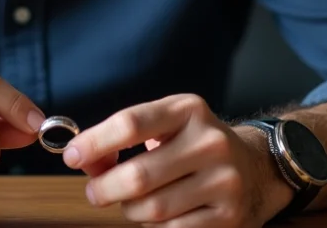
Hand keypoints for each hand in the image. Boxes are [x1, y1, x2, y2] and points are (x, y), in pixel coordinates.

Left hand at [62, 94, 293, 227]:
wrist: (255, 167)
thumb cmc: (193, 144)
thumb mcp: (166, 126)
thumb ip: (123, 140)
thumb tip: (83, 159)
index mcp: (188, 110)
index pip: (130, 124)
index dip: (94, 142)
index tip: (70, 155)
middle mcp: (209, 142)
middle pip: (138, 175)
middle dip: (104, 188)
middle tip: (94, 192)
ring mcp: (223, 181)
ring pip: (152, 209)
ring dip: (129, 210)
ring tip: (131, 202)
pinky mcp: (229, 216)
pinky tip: (158, 215)